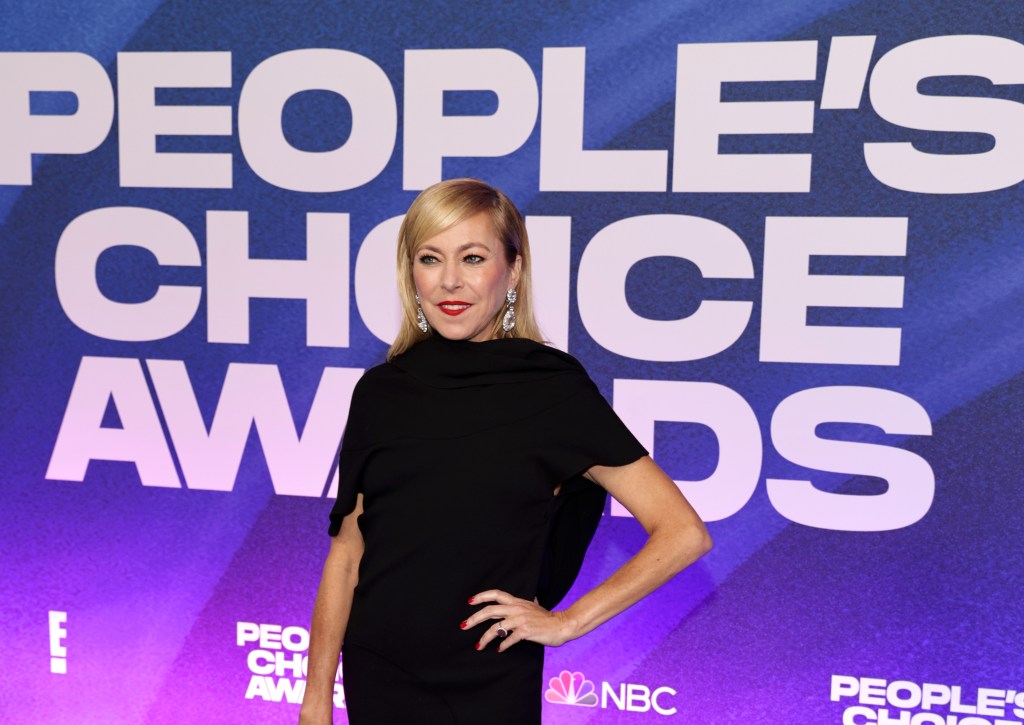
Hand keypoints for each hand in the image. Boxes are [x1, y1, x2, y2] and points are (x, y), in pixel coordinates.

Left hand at [463, 589, 577, 651]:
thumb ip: (527, 602)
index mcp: (517, 601)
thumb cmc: (547, 617)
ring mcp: (520, 620)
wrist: (561, 625)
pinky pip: (509, 639)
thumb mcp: (535, 605)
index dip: (482, 596)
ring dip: (485, 638)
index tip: (470, 602)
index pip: (496, 594)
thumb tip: (531, 597)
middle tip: (464, 626)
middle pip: (490, 611)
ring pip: (496, 628)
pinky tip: (499, 649)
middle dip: (474, 618)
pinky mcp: (525, 631)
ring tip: (479, 646)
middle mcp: (516, 609)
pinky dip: (502, 645)